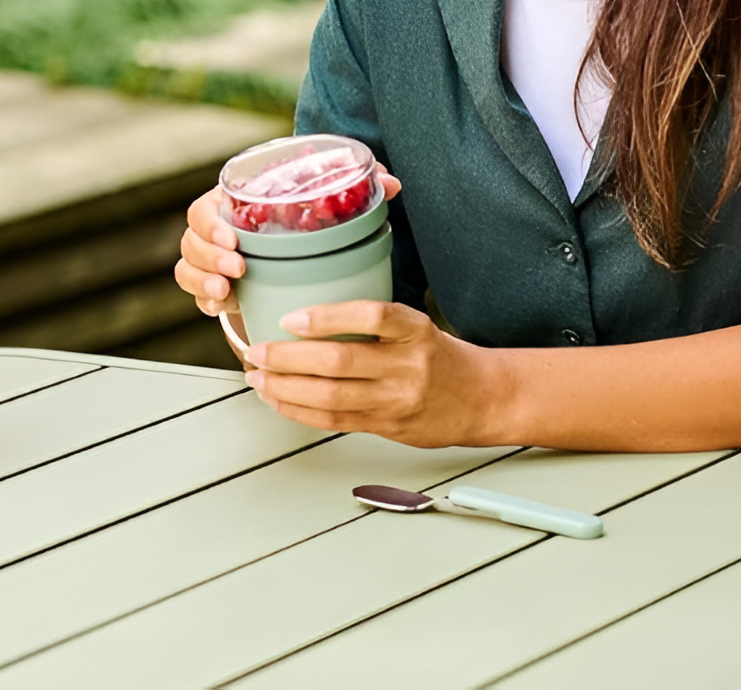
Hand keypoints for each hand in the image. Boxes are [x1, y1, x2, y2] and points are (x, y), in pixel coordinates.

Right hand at [174, 164, 401, 316]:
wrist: (294, 249)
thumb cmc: (302, 218)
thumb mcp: (325, 202)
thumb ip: (355, 188)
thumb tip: (391, 182)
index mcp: (232, 203)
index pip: (204, 208)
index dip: (212, 224)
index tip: (235, 238)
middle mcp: (217, 230)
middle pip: (192, 240)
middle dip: (209, 256)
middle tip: (236, 270)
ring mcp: (213, 261)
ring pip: (188, 268)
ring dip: (203, 281)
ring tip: (226, 293)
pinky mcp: (216, 287)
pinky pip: (196, 295)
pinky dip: (205, 302)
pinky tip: (221, 309)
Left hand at [242, 299, 507, 447]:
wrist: (482, 397)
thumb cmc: (439, 355)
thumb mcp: (414, 325)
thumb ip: (371, 322)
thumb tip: (305, 315)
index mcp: (414, 329)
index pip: (370, 316)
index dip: (327, 317)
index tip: (291, 318)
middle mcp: (407, 364)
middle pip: (340, 361)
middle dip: (289, 358)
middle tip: (258, 350)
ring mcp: (398, 399)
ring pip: (332, 397)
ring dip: (287, 389)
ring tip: (259, 378)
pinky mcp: (389, 426)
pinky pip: (337, 420)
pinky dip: (301, 411)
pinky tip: (280, 401)